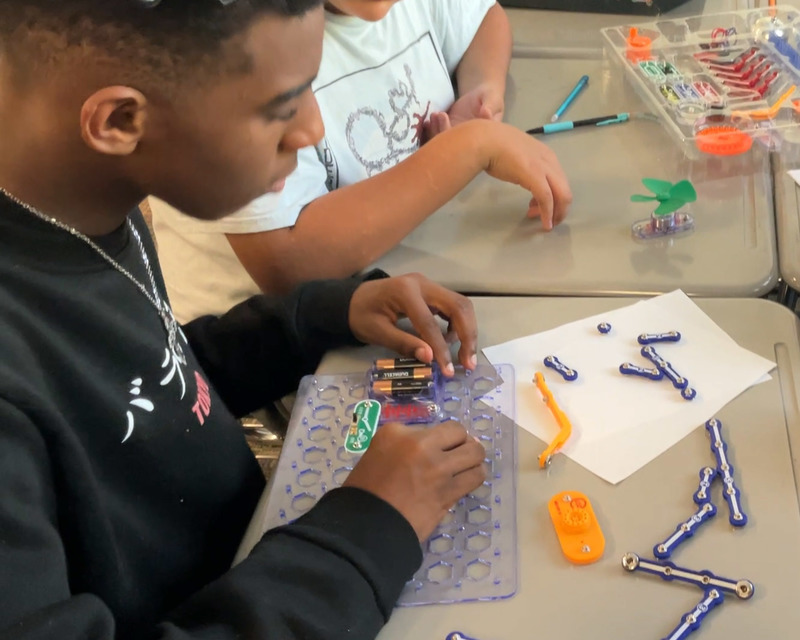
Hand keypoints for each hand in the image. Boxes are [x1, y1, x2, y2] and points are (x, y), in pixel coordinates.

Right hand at [343, 421, 486, 540]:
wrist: (368, 524)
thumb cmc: (366, 488)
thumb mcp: (379, 450)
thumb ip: (406, 441)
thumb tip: (431, 444)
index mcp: (400, 434)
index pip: (440, 426)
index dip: (446, 435)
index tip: (444, 443)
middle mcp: (422, 447)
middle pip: (462, 435)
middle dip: (465, 442)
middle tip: (460, 451)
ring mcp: (438, 471)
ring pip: (476, 457)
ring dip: (473, 460)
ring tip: (466, 466)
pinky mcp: (448, 494)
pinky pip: (473, 479)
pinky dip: (472, 477)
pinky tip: (465, 480)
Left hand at [348, 273, 476, 376]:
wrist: (352, 299)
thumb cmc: (361, 315)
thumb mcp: (377, 333)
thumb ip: (404, 344)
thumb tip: (429, 359)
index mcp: (405, 292)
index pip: (430, 323)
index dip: (441, 349)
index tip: (448, 370)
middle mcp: (422, 284)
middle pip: (457, 306)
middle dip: (467, 335)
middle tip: (468, 362)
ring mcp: (428, 285)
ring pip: (460, 304)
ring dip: (467, 330)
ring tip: (463, 355)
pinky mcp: (430, 292)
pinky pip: (453, 306)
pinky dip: (458, 324)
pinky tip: (449, 340)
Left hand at [424, 84, 503, 140]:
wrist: (481, 96)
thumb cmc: (490, 96)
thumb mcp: (492, 98)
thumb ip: (490, 106)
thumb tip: (487, 114)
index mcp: (479, 138)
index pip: (465, 142)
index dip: (451, 133)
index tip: (444, 116)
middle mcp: (467, 142)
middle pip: (450, 145)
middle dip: (439, 131)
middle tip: (436, 115)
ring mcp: (456, 138)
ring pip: (442, 142)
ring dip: (433, 131)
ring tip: (433, 115)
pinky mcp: (448, 133)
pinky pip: (437, 136)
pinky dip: (430, 130)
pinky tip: (428, 121)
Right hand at [475, 120, 571, 229]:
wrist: (485, 140)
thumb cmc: (495, 145)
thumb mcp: (517, 154)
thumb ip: (525, 164)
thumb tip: (522, 173)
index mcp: (546, 155)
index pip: (559, 180)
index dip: (554, 197)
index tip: (537, 205)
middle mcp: (550, 161)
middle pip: (565, 190)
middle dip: (559, 209)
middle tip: (548, 220)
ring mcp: (544, 168)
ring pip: (562, 196)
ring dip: (556, 213)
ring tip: (544, 222)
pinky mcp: (535, 177)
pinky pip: (547, 199)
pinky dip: (548, 214)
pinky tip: (545, 224)